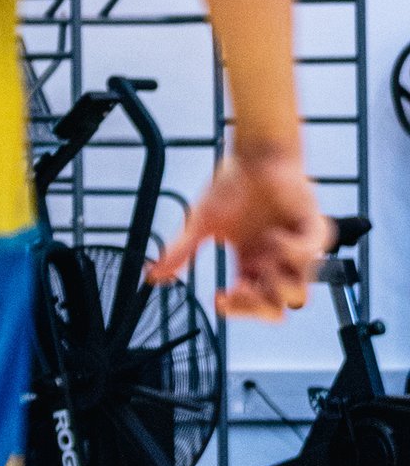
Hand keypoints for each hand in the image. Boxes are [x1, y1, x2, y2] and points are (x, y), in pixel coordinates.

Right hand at [147, 148, 326, 320]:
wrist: (253, 156)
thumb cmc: (230, 187)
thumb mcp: (200, 224)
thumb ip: (179, 252)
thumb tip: (152, 274)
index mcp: (251, 264)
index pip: (252, 303)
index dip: (238, 308)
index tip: (218, 297)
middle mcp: (275, 262)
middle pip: (279, 306)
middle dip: (259, 306)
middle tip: (241, 288)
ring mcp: (296, 249)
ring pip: (301, 290)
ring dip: (278, 281)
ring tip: (260, 260)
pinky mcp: (313, 230)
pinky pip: (312, 255)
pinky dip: (292, 251)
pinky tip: (274, 236)